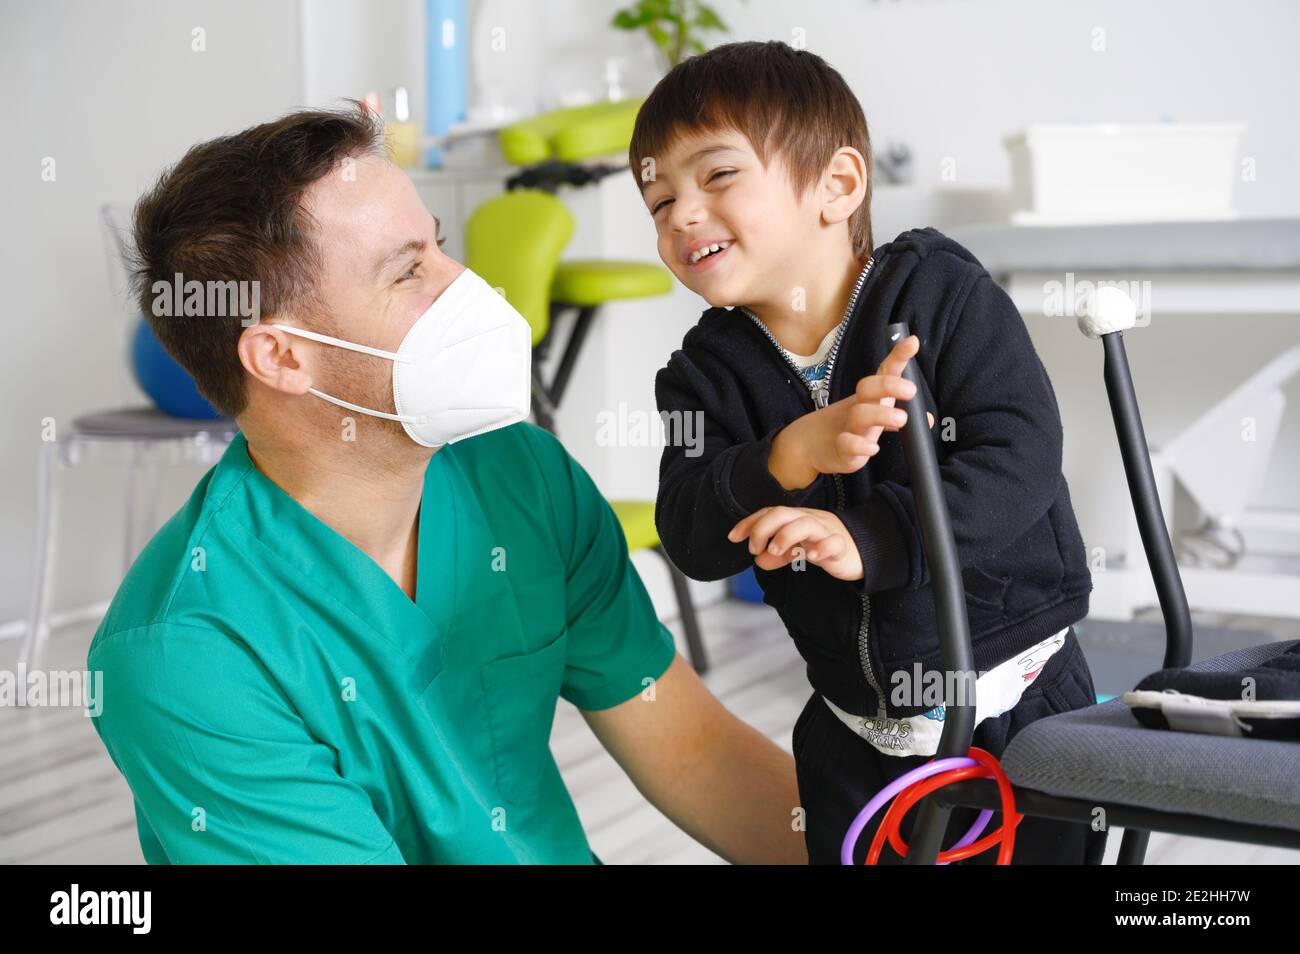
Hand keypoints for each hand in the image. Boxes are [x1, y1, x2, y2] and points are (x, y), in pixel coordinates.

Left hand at [727, 506, 863, 580]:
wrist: (865, 550)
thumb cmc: (828, 546)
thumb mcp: (799, 549)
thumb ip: (778, 555)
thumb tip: (758, 560)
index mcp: (797, 519)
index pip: (770, 513)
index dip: (750, 523)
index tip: (733, 537)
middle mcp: (810, 521)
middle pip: (784, 513)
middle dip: (763, 528)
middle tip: (754, 548)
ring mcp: (826, 532)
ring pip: (805, 523)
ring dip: (786, 535)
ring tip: (776, 550)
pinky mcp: (842, 547)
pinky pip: (833, 543)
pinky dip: (821, 548)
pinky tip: (811, 557)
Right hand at [768, 334, 932, 489]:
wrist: (811, 444)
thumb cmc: (851, 427)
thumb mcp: (876, 417)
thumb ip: (900, 414)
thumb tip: (926, 419)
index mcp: (871, 396)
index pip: (884, 372)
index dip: (898, 356)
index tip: (912, 342)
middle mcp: (859, 407)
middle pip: (868, 387)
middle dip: (889, 385)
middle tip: (911, 390)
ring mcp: (848, 427)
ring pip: (860, 415)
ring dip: (881, 414)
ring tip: (901, 419)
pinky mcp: (840, 448)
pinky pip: (847, 444)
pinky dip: (859, 445)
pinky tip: (872, 448)